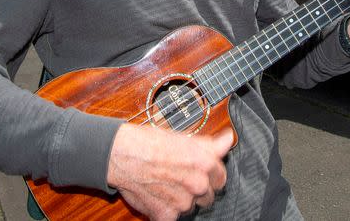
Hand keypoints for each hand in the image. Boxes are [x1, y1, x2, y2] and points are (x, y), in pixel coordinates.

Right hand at [107, 124, 232, 220]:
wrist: (121, 154)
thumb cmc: (148, 142)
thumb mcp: (182, 137)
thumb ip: (210, 144)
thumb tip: (228, 139)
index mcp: (205, 163)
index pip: (221, 177)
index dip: (210, 174)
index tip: (200, 171)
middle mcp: (197, 184)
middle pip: (208, 195)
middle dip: (197, 189)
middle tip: (179, 177)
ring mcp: (182, 203)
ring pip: (190, 207)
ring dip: (182, 200)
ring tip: (166, 184)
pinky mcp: (166, 215)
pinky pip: (172, 217)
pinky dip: (165, 209)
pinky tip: (156, 194)